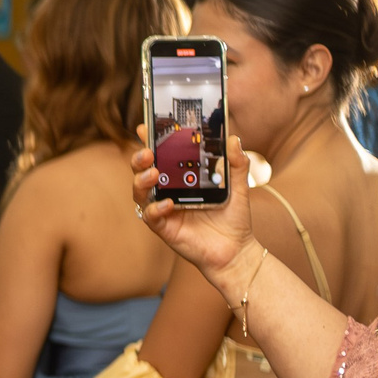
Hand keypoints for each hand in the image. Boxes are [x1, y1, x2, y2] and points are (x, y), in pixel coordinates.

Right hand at [133, 134, 259, 287]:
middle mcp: (167, 192)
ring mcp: (163, 210)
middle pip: (143, 171)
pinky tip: (168, 204)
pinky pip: (151, 217)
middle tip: (147, 151)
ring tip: (153, 173)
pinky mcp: (164, 228)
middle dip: (139, 159)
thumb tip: (233, 139)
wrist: (235, 250)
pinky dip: (156, 209)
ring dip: (141, 180)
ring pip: (140, 192)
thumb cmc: (232, 218)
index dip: (151, 142)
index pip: (162, 156)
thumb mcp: (238, 187)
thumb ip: (235, 164)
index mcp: (181, 179)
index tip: (146, 127)